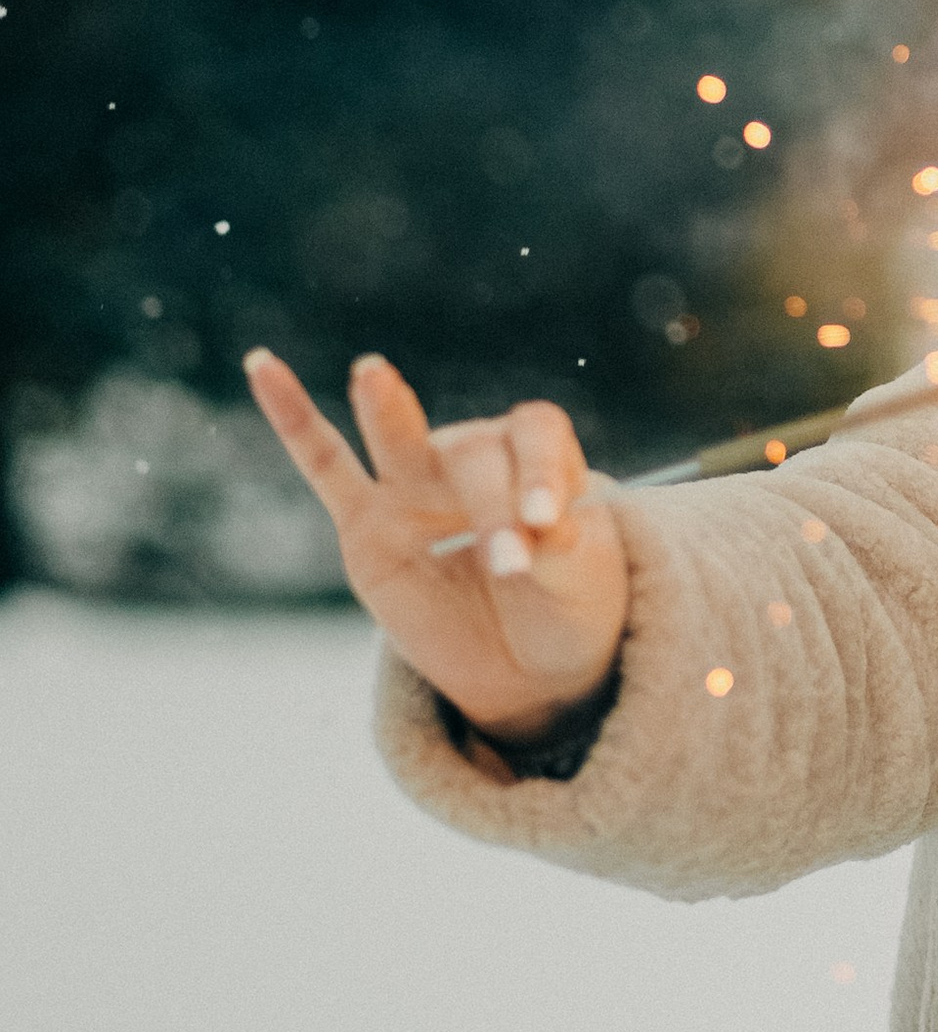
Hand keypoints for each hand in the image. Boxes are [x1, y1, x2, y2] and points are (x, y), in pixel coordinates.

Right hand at [246, 349, 629, 742]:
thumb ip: (558, 553)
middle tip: (508, 563)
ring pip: (401, 442)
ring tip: (372, 374)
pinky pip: (325, 465)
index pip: (535, 435)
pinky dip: (292, 417)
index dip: (541, 469)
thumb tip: (530, 535)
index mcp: (539, 455)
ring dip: (387, 410)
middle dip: (492, 505)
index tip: (547, 521)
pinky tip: (262, 367)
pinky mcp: (365, 523)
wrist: (525, 664)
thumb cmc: (565, 608)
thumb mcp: (582, 586)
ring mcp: (415, 486)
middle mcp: (475, 456)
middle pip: (472, 453)